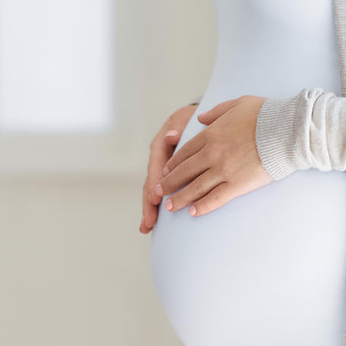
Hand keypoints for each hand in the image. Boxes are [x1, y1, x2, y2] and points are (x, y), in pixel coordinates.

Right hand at [140, 103, 197, 233]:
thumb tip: (171, 135)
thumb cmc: (193, 120)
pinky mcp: (168, 178)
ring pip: (154, 191)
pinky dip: (157, 207)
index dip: (155, 181)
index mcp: (161, 144)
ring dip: (150, 209)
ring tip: (147, 227)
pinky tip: (154, 224)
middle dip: (149, 203)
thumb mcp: (187, 118)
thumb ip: (180, 126)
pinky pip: (162, 193)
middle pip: (151, 182)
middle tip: (149, 221)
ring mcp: (161, 169)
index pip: (156, 164)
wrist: (198, 121)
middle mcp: (158, 159)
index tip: (156, 196)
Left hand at [155, 95, 272, 216]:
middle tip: (159, 191)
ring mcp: (223, 170)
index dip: (173, 163)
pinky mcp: (237, 184)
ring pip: (195, 187)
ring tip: (170, 207)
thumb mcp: (237, 104)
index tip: (166, 170)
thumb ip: (216, 112)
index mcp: (211, 133)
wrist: (286, 129)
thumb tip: (200, 117)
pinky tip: (193, 212)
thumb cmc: (266, 114)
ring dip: (180, 198)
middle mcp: (212, 153)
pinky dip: (202, 206)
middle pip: (184, 171)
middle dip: (170, 182)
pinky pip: (215, 198)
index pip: (185, 151)